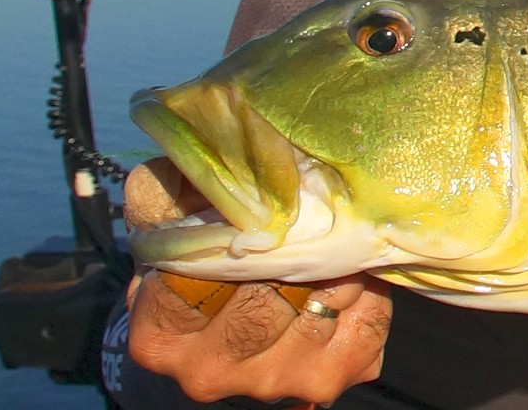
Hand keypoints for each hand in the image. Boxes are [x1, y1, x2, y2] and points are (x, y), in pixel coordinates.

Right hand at [122, 158, 392, 403]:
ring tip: (331, 244)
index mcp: (160, 334)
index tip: (256, 206)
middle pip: (269, 293)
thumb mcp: (166, 222)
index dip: (234, 232)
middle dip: (294, 248)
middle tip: (307, 214)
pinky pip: (367, 323)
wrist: (215, 338)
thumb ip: (174, 188)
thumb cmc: (190, 268)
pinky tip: (350, 276)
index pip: (202, 274)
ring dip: (337, 265)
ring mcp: (273, 383)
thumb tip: (207, 143)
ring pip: (324, 303)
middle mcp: (211, 371)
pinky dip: (367, 292)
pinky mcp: (327, 382)